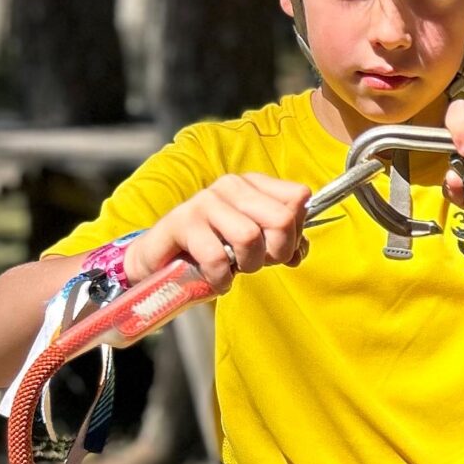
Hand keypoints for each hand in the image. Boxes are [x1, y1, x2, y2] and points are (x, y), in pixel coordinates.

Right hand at [127, 174, 311, 293]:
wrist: (163, 260)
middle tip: (256, 262)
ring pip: (250, 237)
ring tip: (232, 268)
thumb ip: (284, 242)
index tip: (277, 248)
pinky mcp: (181, 222)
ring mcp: (205, 201)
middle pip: (281, 218)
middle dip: (276, 252)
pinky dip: (221, 279)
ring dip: (246, 265)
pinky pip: (217, 257)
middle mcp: (231, 185)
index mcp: (253, 184)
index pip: (298, 197)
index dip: (295, 232)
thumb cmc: (213, 248)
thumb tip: (300, 250)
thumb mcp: (255, 245)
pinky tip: (215, 278)